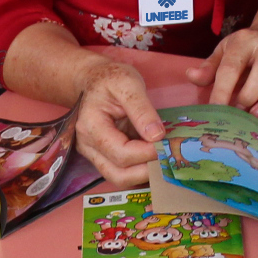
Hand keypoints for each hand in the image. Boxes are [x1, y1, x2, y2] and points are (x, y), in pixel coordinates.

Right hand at [71, 57, 166, 184]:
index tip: (167, 145)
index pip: (121, 153)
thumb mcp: (128, 83)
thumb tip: (157, 136)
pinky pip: (121, 172)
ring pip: (119, 178)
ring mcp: (93, 154)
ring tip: (163, 159)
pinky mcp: (102, 157)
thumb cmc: (110, 78)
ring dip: (144, 174)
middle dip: (147, 170)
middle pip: (118, 174)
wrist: (94, 80)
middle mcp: (87, 145)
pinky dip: (139, 170)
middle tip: (169, 157)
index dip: (147, 153)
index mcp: (91, 126)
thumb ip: (142, 109)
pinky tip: (154, 158)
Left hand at [192, 25, 257, 124]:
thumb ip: (209, 67)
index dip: (222, 90)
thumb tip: (191, 76)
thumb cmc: (246, 51)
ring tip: (257, 116)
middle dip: (250, 94)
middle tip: (239, 112)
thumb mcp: (225, 51)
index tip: (216, 110)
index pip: (232, 66)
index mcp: (245, 41)